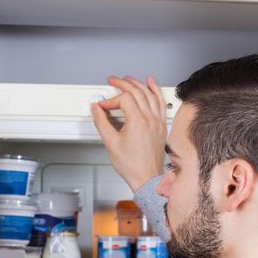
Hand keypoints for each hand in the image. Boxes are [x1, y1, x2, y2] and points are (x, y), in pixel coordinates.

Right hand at [91, 75, 167, 191]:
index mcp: (138, 122)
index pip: (124, 99)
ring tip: (128, 79)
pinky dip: (155, 91)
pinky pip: (160, 103)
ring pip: (149, 94)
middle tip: (113, 81)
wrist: (146, 178)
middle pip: (137, 92)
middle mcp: (150, 119)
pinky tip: (151, 84)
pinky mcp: (161, 126)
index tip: (103, 107)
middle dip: (122, 84)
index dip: (111, 100)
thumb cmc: (132, 165)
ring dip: (138, 84)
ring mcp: (158, 122)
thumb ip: (101, 122)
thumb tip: (96, 109)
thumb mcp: (110, 143)